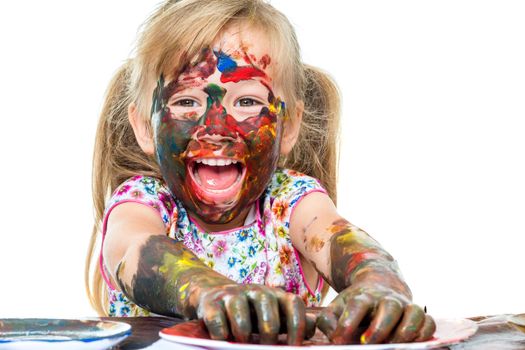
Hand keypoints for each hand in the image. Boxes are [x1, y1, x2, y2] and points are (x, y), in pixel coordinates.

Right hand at [196, 284, 314, 344]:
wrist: (212, 296)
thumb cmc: (251, 312)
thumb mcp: (274, 315)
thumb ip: (293, 320)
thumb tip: (315, 327)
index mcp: (276, 296)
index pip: (294, 303)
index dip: (297, 325)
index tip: (294, 348)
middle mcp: (256, 291)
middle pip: (267, 306)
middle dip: (268, 332)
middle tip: (265, 347)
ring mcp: (233, 294)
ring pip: (240, 312)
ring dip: (242, 333)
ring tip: (242, 343)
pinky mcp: (211, 302)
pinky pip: (217, 320)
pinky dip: (221, 334)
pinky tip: (222, 339)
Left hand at [317, 284, 435, 343]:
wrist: (378, 285)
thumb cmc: (355, 304)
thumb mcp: (337, 308)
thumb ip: (328, 322)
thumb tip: (335, 338)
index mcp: (364, 296)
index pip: (358, 304)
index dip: (349, 322)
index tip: (340, 339)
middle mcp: (387, 298)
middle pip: (389, 307)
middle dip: (379, 328)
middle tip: (367, 344)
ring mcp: (405, 305)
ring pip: (414, 313)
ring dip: (404, 331)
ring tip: (392, 345)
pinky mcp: (419, 314)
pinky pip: (428, 322)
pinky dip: (423, 334)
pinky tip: (411, 344)